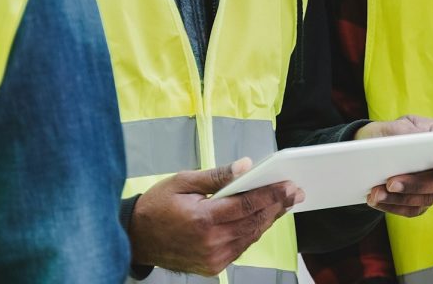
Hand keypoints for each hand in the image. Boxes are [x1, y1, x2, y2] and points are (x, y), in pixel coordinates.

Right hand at [129, 158, 304, 275]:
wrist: (137, 238)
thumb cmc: (158, 204)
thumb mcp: (183, 180)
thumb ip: (217, 175)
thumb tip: (246, 166)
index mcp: (203, 219)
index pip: (247, 204)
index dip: (271, 194)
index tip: (289, 185)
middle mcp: (211, 242)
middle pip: (254, 222)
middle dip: (277, 205)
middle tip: (295, 192)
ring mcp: (213, 258)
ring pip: (250, 236)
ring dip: (269, 219)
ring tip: (284, 203)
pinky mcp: (213, 266)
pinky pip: (241, 247)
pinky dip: (253, 231)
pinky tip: (262, 218)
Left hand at [354, 115, 432, 216]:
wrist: (378, 144)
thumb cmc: (392, 131)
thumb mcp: (398, 123)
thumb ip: (406, 130)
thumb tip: (414, 140)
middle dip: (414, 185)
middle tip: (390, 183)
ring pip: (423, 199)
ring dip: (398, 198)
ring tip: (376, 193)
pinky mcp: (420, 200)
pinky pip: (410, 209)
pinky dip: (392, 206)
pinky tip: (375, 201)